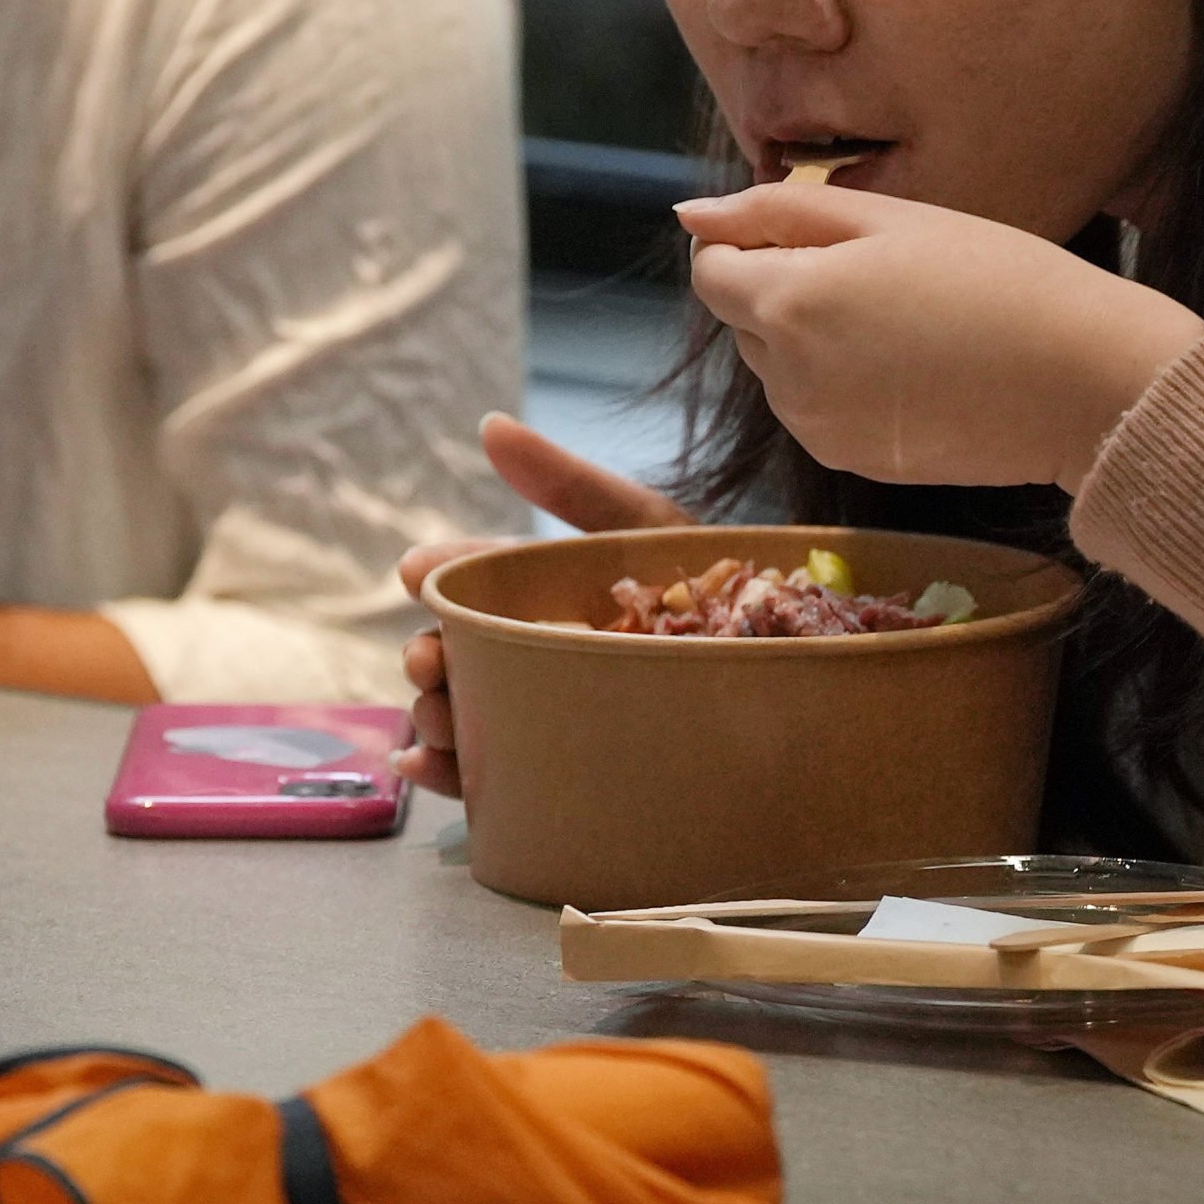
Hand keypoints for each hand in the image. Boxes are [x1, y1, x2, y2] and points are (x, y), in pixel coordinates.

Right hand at [390, 413, 685, 800]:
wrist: (787, 662)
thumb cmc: (717, 590)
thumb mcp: (643, 528)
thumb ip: (571, 485)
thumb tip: (488, 425)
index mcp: (550, 597)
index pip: (480, 585)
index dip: (443, 576)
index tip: (415, 572)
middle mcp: (540, 654)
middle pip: (463, 656)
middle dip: (431, 657)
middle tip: (429, 660)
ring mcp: (551, 714)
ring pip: (471, 718)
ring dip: (436, 716)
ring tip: (438, 715)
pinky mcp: (565, 770)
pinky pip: (496, 778)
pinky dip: (451, 775)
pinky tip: (425, 765)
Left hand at [679, 182, 1203, 492]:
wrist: (1082, 382)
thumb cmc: (998, 279)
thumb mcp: (890, 218)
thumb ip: (776, 212)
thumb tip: (689, 215)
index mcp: (787, 303)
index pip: (710, 269)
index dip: (749, 242)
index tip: (812, 232)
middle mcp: (784, 376)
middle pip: (746, 318)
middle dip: (788, 288)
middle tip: (886, 272)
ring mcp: (817, 428)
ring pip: (781, 365)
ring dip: (816, 338)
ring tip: (910, 320)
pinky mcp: (853, 461)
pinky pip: (819, 408)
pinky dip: (845, 383)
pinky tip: (917, 366)